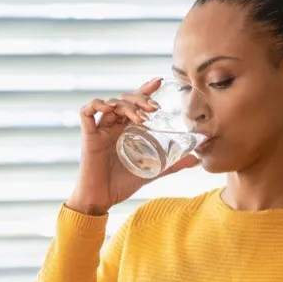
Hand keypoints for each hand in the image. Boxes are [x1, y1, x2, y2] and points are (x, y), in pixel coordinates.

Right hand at [66, 78, 198, 214]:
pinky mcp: (88, 136)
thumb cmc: (121, 186)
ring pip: (110, 104)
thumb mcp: (152, 172)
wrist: (101, 200)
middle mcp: (112, 127)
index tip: (159, 82)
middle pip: (124, 100)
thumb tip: (196, 160)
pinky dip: (96, 104)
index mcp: (125, 131)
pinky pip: (86, 112)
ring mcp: (99, 130)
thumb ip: (171, 165)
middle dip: (140, 99)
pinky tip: (108, 107)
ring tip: (140, 117)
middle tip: (154, 107)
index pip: (135, 104)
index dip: (145, 90)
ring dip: (126, 106)